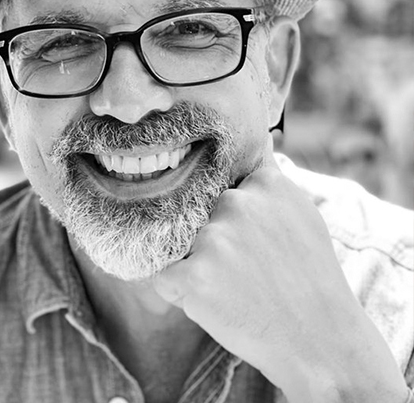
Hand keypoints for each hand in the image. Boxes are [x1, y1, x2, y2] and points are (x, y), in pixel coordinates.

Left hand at [153, 164, 408, 401]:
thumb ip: (269, 182)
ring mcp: (214, 237)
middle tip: (245, 270)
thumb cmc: (311, 281)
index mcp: (264, 183)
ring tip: (234, 289)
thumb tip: (256, 143)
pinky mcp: (194, 274)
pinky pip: (165, 276)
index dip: (226, 213)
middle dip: (212, 241)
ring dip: (197, 267)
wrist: (322, 344)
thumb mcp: (301, 215)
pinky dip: (180, 291)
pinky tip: (214, 303)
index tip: (243, 235)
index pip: (219, 182)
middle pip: (199, 215)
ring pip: (181, 246)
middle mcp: (236, 202)